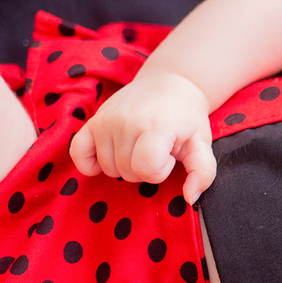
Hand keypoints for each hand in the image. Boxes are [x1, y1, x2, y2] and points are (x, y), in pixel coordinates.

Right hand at [70, 71, 215, 203]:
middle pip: (127, 173)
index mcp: (155, 127)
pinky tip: (107, 157)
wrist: (170, 84)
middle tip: (157, 149)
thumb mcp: (203, 143)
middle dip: (145, 169)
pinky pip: (78, 153)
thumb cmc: (187, 118)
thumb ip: (203, 172)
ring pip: (108, 168)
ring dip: (126, 165)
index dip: (161, 170)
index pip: (147, 169)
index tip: (170, 156)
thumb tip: (189, 198)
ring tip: (141, 145)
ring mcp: (106, 120)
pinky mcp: (93, 120)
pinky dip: (89, 162)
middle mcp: (126, 122)